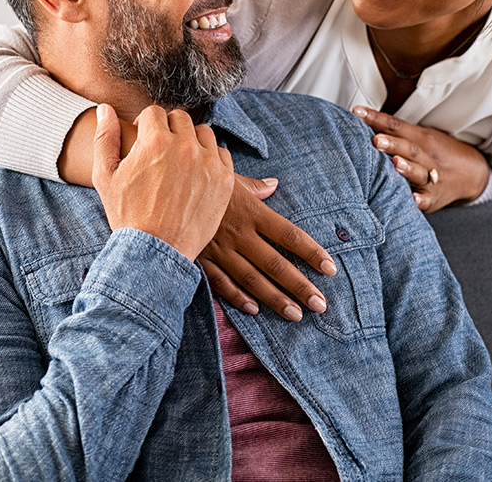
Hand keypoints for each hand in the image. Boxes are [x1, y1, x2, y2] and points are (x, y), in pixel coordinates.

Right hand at [93, 104, 233, 260]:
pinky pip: (221, 154)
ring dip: (192, 141)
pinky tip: (197, 173)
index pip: (154, 112)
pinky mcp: (224, 180)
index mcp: (154, 141)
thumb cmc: (127, 214)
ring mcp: (207, 163)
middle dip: (168, 130)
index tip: (144, 140)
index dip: (146, 125)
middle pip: (180, 118)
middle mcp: (184, 146)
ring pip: (203, 133)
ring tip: (180, 161)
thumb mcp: (105, 176)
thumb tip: (105, 109)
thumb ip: (105, 137)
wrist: (155, 251)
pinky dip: (210, 159)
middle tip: (161, 151)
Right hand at [200, 175, 336, 321]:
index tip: (330, 268)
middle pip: (275, 264)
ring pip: (252, 279)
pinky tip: (254, 309)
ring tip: (295, 314)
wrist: (161, 184)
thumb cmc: (199, 177)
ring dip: (275, 298)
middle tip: (320, 304)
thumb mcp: (228, 176)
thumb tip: (274, 185)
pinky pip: (221, 282)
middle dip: (300, 286)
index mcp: (251, 211)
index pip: (289, 235)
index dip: (311, 252)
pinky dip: (237, 297)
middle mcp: (239, 233)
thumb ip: (254, 186)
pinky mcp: (201, 258)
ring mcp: (219, 248)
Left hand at [352, 106, 489, 212]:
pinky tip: (412, 199)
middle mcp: (427, 156)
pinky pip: (427, 199)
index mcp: (420, 138)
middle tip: (375, 140)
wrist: (472, 173)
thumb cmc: (434, 152)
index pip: (396, 125)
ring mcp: (432, 177)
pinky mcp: (435, 197)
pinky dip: (420, 200)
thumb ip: (393, 131)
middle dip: (392, 144)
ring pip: (419, 172)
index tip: (357, 113)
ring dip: (407, 168)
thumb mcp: (419, 137)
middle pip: (409, 148)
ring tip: (394, 163)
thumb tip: (359, 119)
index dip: (376, 119)